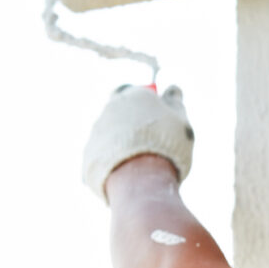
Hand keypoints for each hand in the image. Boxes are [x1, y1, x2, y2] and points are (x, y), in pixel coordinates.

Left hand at [83, 84, 194, 201]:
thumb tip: (173, 89)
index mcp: (130, 96)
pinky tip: (131, 174)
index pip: (131, 90)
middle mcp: (108, 110)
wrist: (141, 178)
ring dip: (123, 144)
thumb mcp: (180, 119)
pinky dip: (116, 162)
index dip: (142, 102)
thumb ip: (175, 101)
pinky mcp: (88, 155)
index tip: (155, 115)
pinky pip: (104, 156)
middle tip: (152, 141)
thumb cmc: (165, 145)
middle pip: (118, 113)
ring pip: (111, 135)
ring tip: (143, 162)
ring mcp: (96, 132)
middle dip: (132, 124)